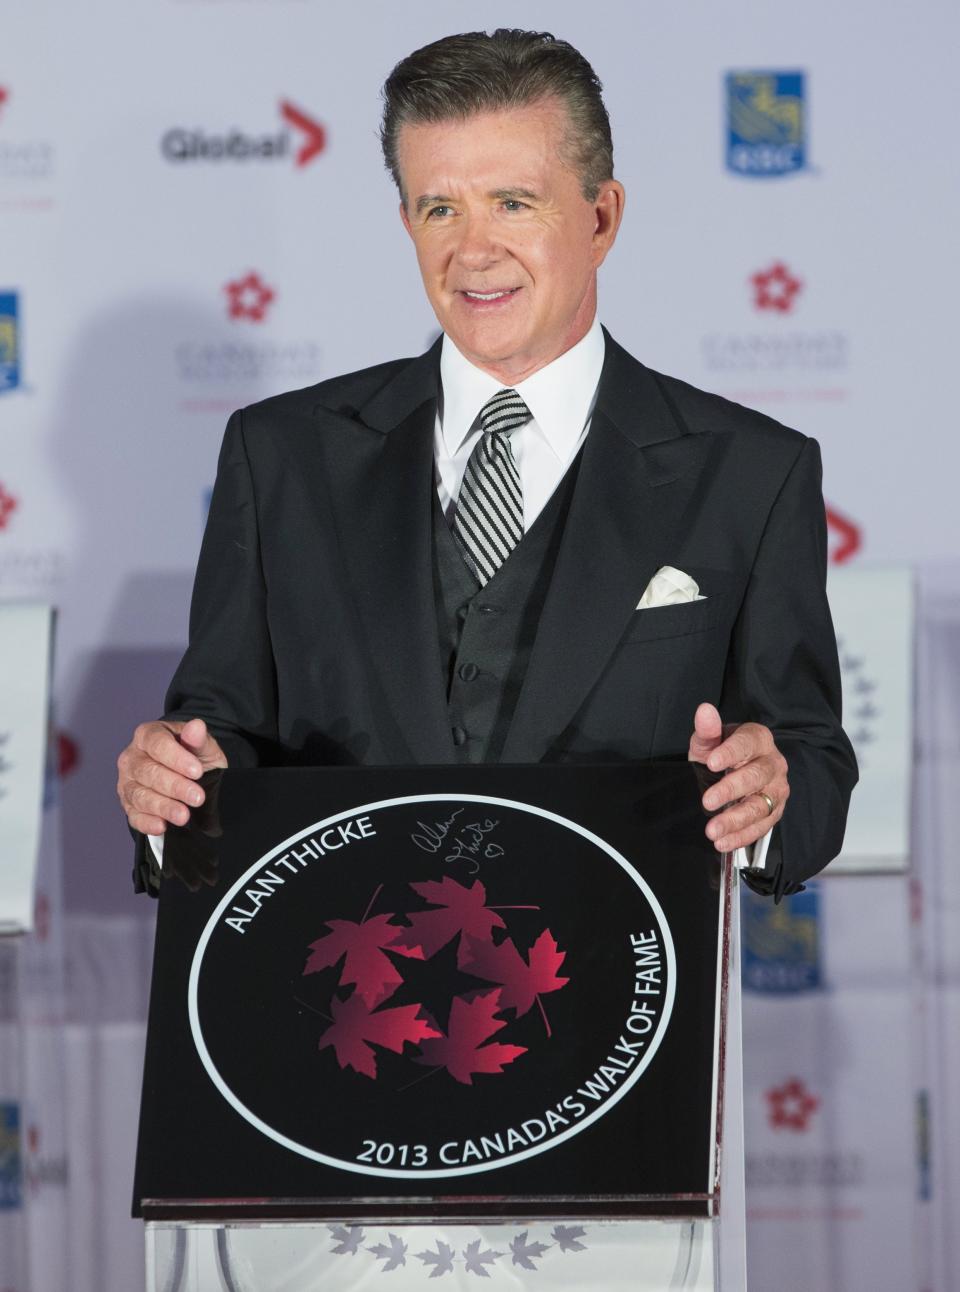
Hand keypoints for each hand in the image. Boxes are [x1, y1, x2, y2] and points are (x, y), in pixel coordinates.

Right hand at [117, 718, 227, 835]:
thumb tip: (197, 726)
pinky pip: (133, 815)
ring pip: (139, 795)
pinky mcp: (128, 804)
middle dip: (174, 786)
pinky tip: (162, 826)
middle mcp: (132, 757)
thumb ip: (198, 739)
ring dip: (163, 807)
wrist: (191, 776)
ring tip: (184, 816)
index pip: (157, 743)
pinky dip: (147, 822)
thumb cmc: (195, 757)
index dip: (176, 758)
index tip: (197, 771)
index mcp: (148, 735)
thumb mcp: (203, 747)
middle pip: (148, 772)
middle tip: (197, 798)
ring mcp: (127, 782)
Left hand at [687, 702, 788, 851]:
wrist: (734, 772)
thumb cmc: (720, 754)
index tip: (711, 763)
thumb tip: (704, 710)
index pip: (746, 744)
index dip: (729, 754)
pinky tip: (723, 842)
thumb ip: (707, 730)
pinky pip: (762, 827)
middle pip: (756, 777)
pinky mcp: (775, 811)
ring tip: (712, 830)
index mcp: (758, 739)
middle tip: (706, 801)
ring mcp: (777, 789)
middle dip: (730, 791)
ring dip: (735, 820)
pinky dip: (742, 836)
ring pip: (760, 806)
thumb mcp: (708, 742)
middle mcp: (773, 763)